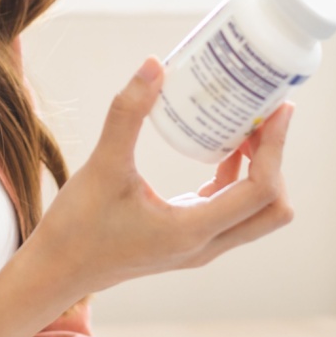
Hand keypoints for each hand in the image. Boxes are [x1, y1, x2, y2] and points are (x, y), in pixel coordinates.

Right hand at [26, 56, 295, 297]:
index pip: (261, 191)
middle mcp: (205, 244)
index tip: (278, 110)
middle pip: (273, 209)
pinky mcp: (187, 239)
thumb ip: (128, 113)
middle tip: (264, 118)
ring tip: (246, 126)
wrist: (57, 271)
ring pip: (256, 213)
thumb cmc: (77, 227)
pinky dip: (237, 179)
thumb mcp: (102, 165)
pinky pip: (231, 210)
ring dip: (260, 170)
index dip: (276, 148)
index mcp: (192, 229)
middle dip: (276, 161)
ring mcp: (199, 247)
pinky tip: (221, 149)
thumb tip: (155, 65)